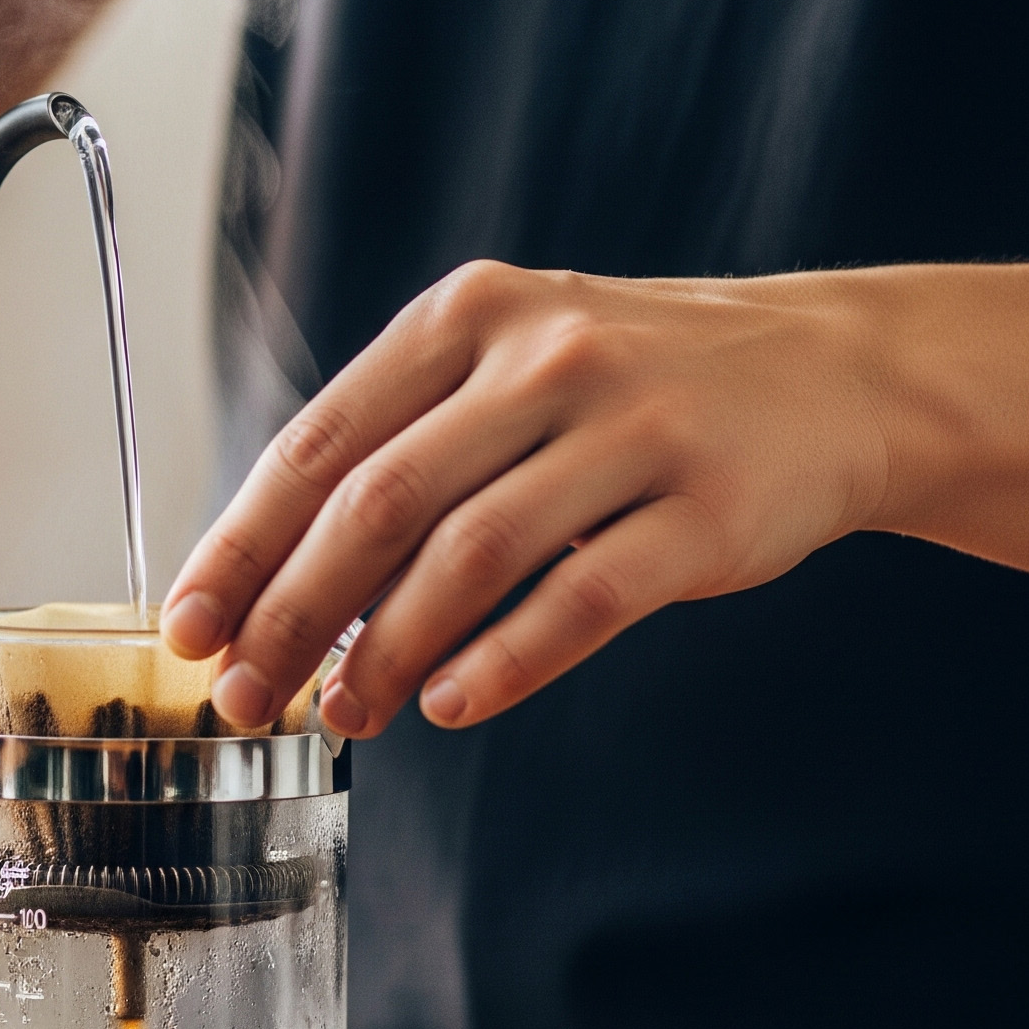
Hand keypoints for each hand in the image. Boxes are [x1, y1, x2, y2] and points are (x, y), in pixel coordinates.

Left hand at [161, 261, 899, 735]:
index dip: (243, 542)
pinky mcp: (707, 509)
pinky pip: (583, 599)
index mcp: (469, 315)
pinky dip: (505, 661)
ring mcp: (634, 427)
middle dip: (294, 613)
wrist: (838, 375)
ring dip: (389, 651)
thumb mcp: (513, 366)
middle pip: (380, 502)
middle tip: (246, 694)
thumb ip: (407, 448)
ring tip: (344, 713)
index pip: (321, 441)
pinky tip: (452, 705)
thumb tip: (277, 580)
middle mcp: (545, 356)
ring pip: (472, 556)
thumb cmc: (637, 387)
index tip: (190, 623)